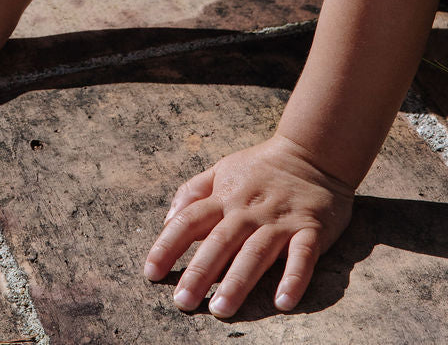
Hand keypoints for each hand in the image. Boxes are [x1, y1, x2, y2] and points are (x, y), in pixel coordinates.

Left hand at [143, 133, 354, 317]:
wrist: (312, 153)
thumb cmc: (260, 168)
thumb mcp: (221, 169)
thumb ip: (193, 192)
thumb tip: (166, 220)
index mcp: (224, 197)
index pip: (188, 220)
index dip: (168, 245)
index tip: (150, 273)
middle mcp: (248, 210)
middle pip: (219, 242)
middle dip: (199, 272)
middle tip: (182, 302)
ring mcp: (279, 221)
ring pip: (255, 253)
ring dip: (238, 281)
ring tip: (221, 309)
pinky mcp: (310, 231)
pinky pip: (302, 257)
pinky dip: (293, 278)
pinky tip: (283, 302)